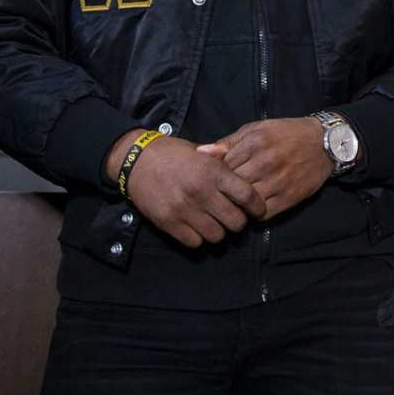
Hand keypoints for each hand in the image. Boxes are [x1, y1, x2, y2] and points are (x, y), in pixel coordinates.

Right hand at [124, 134, 268, 246]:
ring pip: (217, 236)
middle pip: (236, 222)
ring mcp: (184, 210)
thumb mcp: (202, 152)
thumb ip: (223, 166)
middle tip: (233, 216)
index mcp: (212, 172)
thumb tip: (246, 177)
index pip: (247, 196)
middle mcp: (201, 192)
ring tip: (214, 222)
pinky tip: (196, 226)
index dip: (257, 207)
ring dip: (218, 231)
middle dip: (238, 221)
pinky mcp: (169, 223)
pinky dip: (198, 237)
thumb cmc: (173, 154)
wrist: (136, 160)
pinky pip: (195, 242)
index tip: (257, 210)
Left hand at [197, 118, 331, 218]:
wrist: (323, 143)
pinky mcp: (289, 198)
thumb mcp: (255, 130)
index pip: (223, 166)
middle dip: (224, 190)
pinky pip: (263, 213)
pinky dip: (254, 213)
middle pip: (232, 185)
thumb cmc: (285, 134)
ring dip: (238, 204)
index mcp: (255, 143)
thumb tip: (200, 152)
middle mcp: (266, 163)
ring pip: (246, 202)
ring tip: (234, 202)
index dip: (216, 174)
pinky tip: (251, 207)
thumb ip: (228, 142)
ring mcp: (278, 182)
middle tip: (220, 193)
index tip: (215, 177)